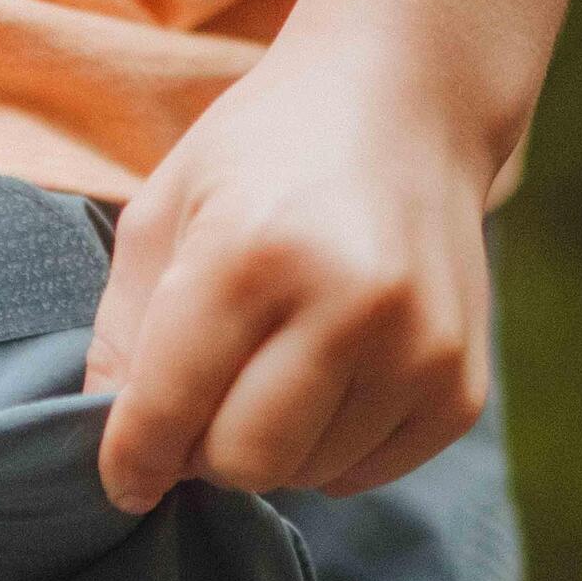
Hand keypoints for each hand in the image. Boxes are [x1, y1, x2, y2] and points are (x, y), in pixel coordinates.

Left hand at [87, 9, 498, 517]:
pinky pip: (364, 474)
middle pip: (243, 464)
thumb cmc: (262, 159)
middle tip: (209, 393)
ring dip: (274, 442)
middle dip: (206, 447)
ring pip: (306, 476)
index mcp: (253, 254)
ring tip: (281, 360)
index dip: (132, 460)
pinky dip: (333, 445)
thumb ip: (123, 341)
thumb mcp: (163, 217)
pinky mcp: (461, 387)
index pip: (168, 412)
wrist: (406, 103)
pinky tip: (337, 370)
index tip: (125, 477)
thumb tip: (120, 469)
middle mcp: (350, 304)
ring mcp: (419, 349)